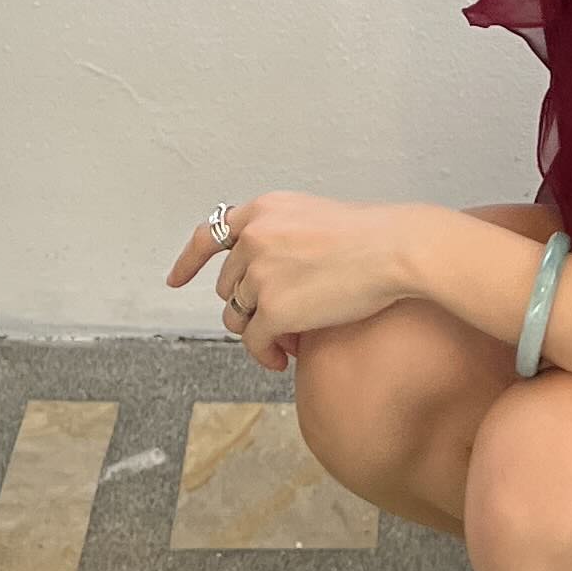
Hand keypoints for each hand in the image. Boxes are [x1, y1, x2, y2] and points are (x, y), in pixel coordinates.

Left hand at [167, 193, 425, 374]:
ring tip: (287, 338)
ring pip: (238, 316)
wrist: (397, 248)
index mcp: (262, 211)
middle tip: (281, 320)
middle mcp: (253, 238)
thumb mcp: (312, 216)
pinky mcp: (274, 309)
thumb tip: (260, 277)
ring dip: (259, 330)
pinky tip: (283, 359)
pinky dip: (265, 355)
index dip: (188, 261)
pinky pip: (254, 342)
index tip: (174, 279)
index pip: (209, 235)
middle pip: (228, 286)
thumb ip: (279, 236)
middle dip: (249, 305)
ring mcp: (260, 273)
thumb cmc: (371, 235)